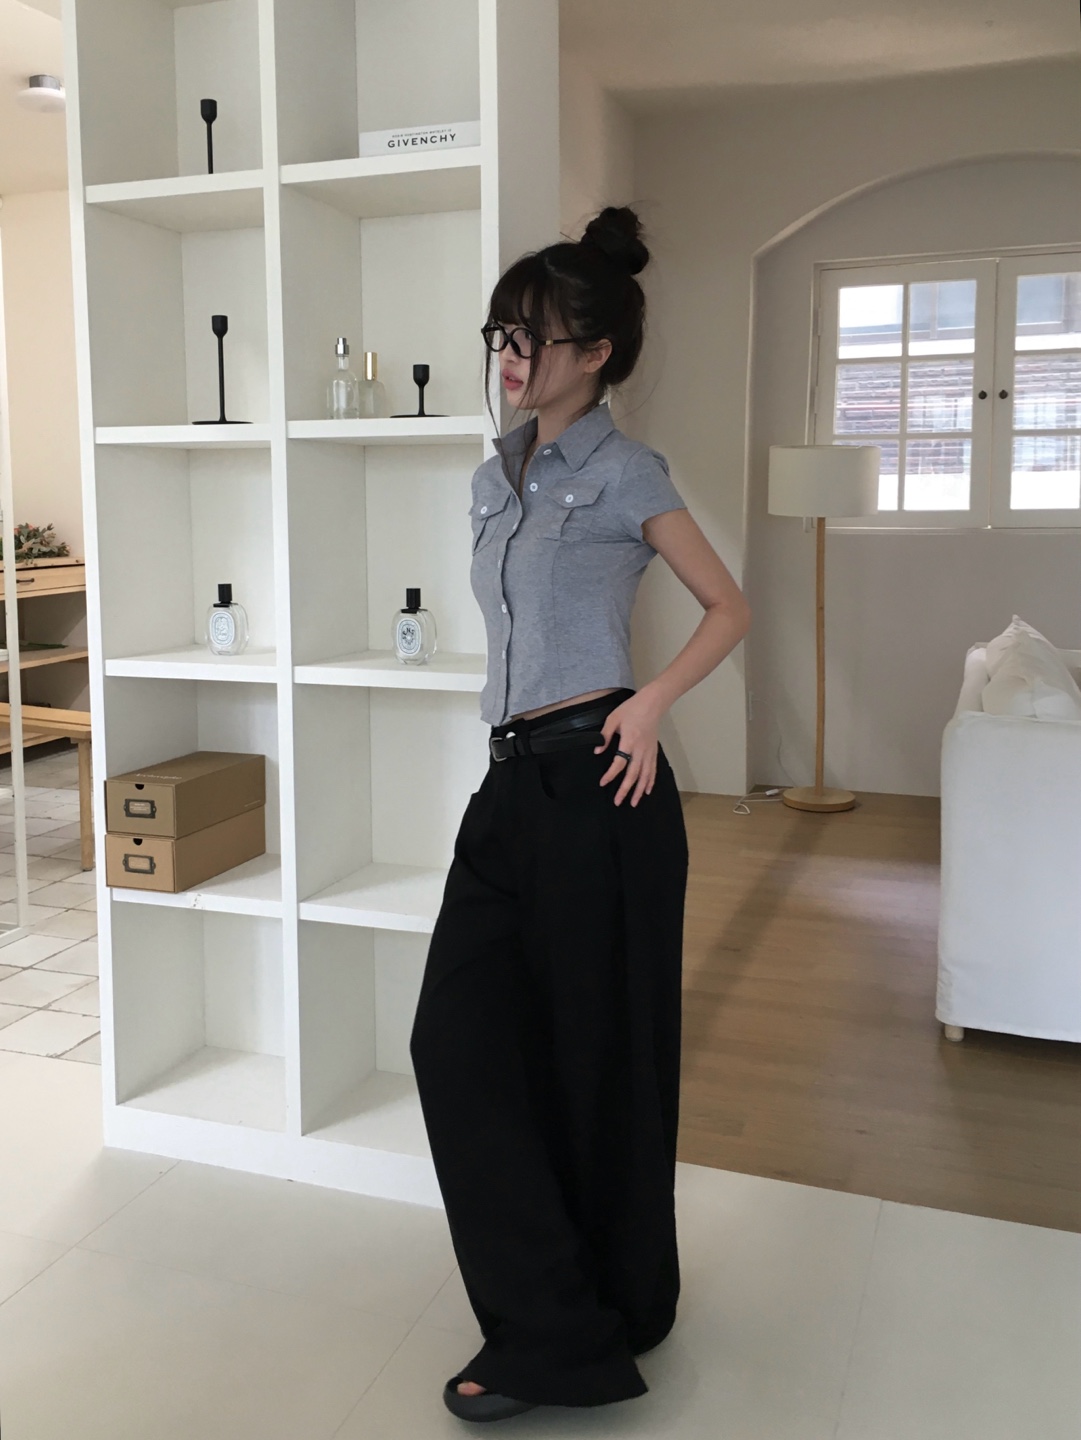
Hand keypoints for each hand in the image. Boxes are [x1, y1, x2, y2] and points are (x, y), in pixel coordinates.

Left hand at [594, 691, 663, 806]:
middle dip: (625, 789)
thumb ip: (605, 735)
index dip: (611, 774)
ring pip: (645, 775)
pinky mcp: (654, 751)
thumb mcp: (613, 719)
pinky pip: (653, 770)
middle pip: (633, 774)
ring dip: (639, 790)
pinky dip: (650, 781)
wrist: (652, 703)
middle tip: (618, 802)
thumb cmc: (632, 709)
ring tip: (633, 802)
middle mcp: (641, 749)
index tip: (603, 782)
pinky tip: (647, 790)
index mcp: (630, 741)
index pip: (619, 762)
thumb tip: (597, 751)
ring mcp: (649, 751)